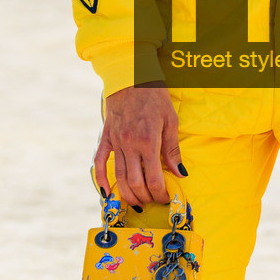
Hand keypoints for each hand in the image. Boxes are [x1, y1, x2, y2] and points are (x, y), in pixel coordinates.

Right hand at [94, 86, 184, 209]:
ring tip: (138, 202)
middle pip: (135, 182)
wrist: (131, 76)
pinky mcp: (106, 137)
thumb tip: (180, 173)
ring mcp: (115, 142)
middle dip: (146, 197)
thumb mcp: (170, 120)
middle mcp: (129, 145)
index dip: (160, 193)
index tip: (166, 198)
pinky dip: (101, 179)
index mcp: (148, 141)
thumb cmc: (154, 96)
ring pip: (119, 177)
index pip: (154, 178)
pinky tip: (107, 192)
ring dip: (128, 194)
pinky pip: (100, 162)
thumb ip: (173, 149)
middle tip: (154, 201)